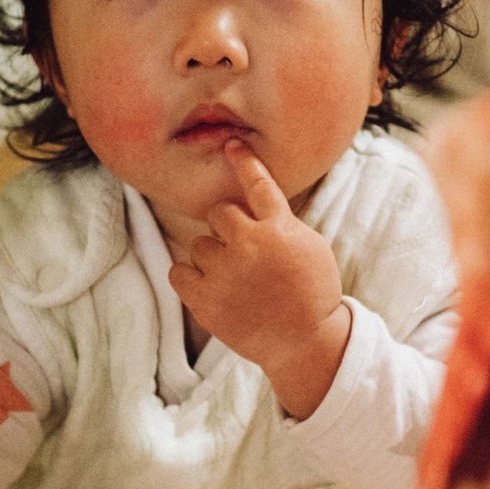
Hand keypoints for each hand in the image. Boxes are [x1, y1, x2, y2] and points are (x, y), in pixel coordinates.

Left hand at [168, 139, 351, 419]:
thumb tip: (254, 205)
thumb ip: (282, 222)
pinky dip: (190, 277)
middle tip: (242, 250)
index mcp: (280, 228)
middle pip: (219, 213)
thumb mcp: (310, 247)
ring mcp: (225, 273)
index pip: (257, 184)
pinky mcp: (206, 300)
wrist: (304, 343)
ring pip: (200, 245)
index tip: (230, 145)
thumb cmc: (311, 292)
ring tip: (234, 279)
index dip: (243, 162)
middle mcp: (250, 245)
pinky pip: (178, 272)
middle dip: (227, 227)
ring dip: (212, 256)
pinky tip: (210, 288)